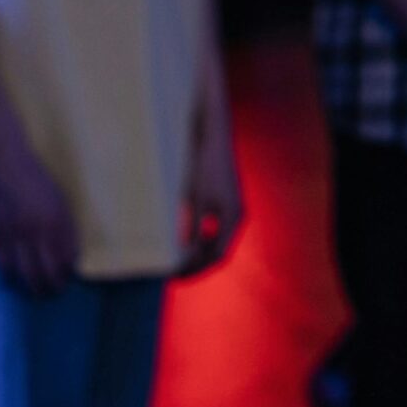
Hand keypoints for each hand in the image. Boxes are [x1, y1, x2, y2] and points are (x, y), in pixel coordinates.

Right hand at [0, 130, 79, 296]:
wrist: (3, 159)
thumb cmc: (35, 176)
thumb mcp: (59, 198)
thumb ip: (64, 224)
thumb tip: (69, 252)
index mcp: (58, 219)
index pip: (67, 259)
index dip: (68, 273)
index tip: (69, 278)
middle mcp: (38, 230)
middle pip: (48, 272)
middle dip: (53, 287)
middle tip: (55, 292)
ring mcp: (15, 234)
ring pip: (25, 274)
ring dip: (32, 287)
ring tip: (36, 292)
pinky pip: (4, 265)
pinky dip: (12, 277)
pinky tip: (16, 279)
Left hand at [181, 91, 242, 272]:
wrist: (212, 132)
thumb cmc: (204, 164)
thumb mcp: (195, 196)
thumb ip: (193, 226)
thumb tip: (186, 251)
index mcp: (232, 219)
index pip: (217, 256)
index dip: (196, 270)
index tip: (174, 275)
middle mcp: (234, 215)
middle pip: (217, 250)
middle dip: (196, 263)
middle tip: (172, 271)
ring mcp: (229, 206)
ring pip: (214, 239)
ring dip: (196, 251)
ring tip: (173, 257)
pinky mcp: (222, 196)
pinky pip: (211, 226)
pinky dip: (197, 236)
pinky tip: (179, 233)